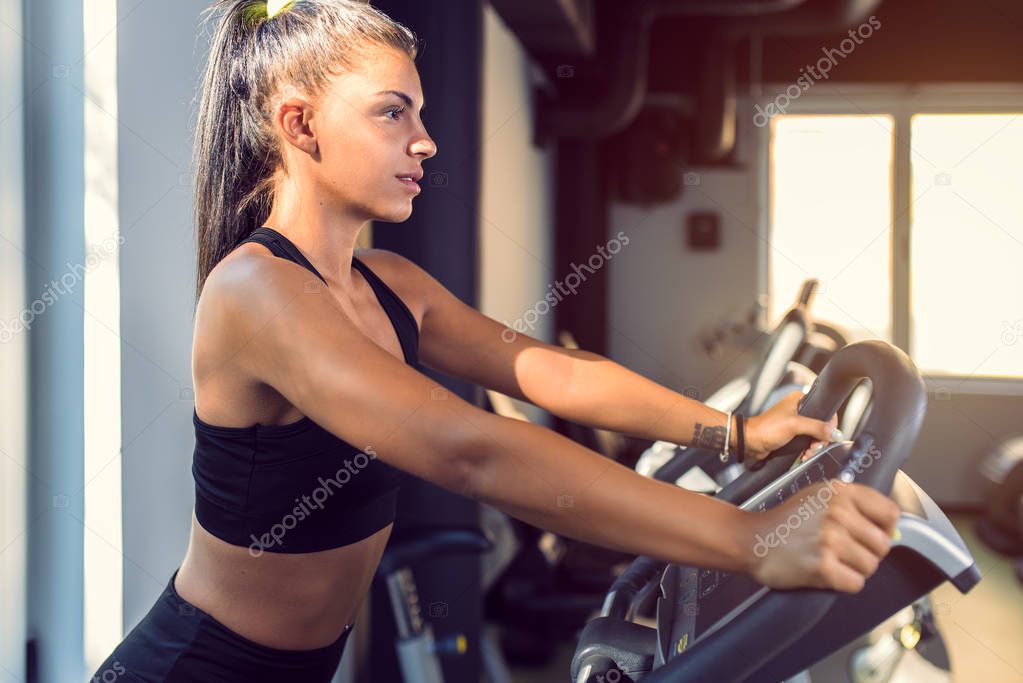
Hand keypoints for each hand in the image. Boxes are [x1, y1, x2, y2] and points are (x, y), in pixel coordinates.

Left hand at [744, 391, 838, 461]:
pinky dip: (807, 450)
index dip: (829, 424)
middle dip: (820, 439)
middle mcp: (799, 410)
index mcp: (800, 400)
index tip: (828, 435)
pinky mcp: (792, 435)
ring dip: (814, 447)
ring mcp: (795, 423)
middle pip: (821, 425)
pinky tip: (804, 455)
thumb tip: (835, 432)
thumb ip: (816, 427)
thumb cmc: (766, 429)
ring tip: (807, 453)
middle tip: (814, 447)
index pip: (825, 410)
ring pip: (815, 436)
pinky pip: (806, 443)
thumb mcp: (794, 425)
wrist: (751, 442)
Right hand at [746, 480, 900, 591]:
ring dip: (855, 568)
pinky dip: (844, 582)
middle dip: (868, 552)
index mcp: (840, 492)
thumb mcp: (818, 496)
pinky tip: (827, 572)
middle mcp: (838, 513)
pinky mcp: (823, 567)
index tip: (872, 532)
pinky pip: (856, 583)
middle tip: (845, 550)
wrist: (753, 539)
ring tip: (833, 560)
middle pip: (883, 544)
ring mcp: (830, 540)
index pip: (890, 513)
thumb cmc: (786, 520)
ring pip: (871, 566)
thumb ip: (854, 505)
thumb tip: (891, 529)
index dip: (885, 527)